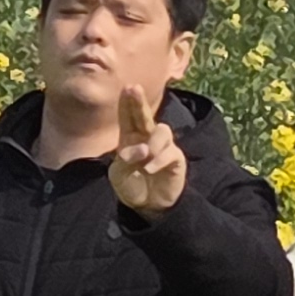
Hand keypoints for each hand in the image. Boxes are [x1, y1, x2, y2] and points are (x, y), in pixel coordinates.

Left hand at [109, 87, 187, 214]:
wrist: (147, 207)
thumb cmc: (131, 187)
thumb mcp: (119, 175)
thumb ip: (126, 160)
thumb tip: (141, 149)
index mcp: (130, 139)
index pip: (128, 117)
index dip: (127, 103)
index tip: (126, 88)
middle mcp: (147, 139)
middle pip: (145, 116)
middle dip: (139, 102)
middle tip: (134, 88)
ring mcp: (163, 148)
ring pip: (162, 131)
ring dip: (152, 142)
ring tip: (145, 157)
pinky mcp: (175, 160)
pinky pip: (171, 152)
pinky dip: (159, 159)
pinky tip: (149, 169)